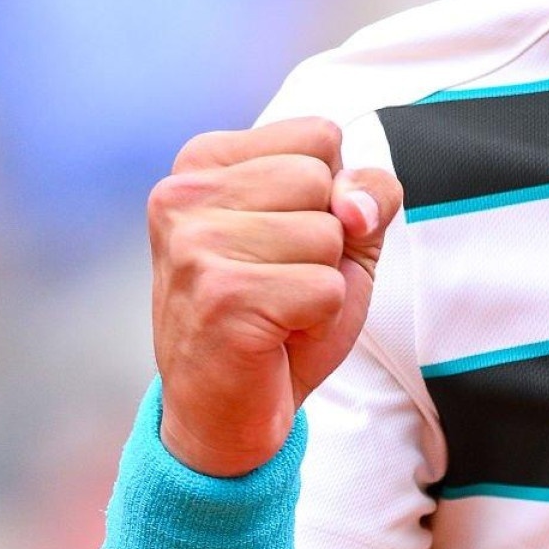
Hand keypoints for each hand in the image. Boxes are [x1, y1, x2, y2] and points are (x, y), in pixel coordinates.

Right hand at [147, 118, 402, 477]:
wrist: (226, 412)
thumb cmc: (282, 315)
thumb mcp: (340, 238)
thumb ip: (366, 193)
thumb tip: (353, 205)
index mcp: (203, 161)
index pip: (320, 135)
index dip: (332, 195)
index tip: (286, 241)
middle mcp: (182, 194)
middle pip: (322, 180)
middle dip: (327, 240)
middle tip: (281, 283)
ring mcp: (194, 244)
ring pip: (327, 234)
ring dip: (323, 283)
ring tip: (277, 309)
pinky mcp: (220, 296)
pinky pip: (326, 288)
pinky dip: (319, 320)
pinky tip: (274, 337)